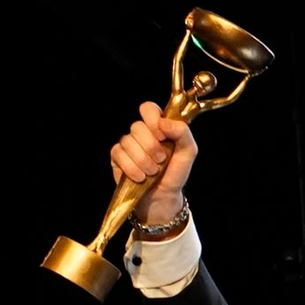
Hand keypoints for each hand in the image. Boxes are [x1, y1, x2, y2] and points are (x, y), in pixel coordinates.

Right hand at [110, 101, 198, 226]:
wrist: (164, 196)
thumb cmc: (175, 173)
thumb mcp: (188, 151)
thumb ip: (182, 131)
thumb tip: (163, 122)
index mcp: (157, 126)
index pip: (148, 108)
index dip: (152, 120)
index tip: (161, 136)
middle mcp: (140, 132)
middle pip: (137, 127)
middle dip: (151, 147)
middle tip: (161, 161)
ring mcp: (127, 144)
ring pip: (128, 142)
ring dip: (143, 161)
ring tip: (152, 172)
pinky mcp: (117, 157)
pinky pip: (119, 154)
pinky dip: (132, 168)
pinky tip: (140, 177)